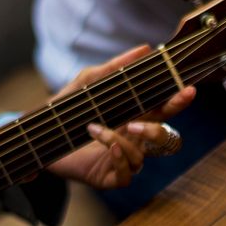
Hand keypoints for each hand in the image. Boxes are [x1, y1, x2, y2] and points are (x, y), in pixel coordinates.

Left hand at [47, 46, 195, 188]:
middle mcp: (133, 140)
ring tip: (95, 129)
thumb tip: (144, 49)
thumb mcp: (87, 83)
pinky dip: (118, 159)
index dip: (178, 103)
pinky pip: (126, 175)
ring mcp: (123, 160)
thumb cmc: (66, 110)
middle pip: (164, 141)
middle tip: (136, 125)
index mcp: (134, 117)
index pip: (163, 111)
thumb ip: (114, 67)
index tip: (187, 90)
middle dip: (156, 133)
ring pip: (141, 159)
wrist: (38, 137)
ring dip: (120, 143)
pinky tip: (106, 146)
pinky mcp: (109, 176)